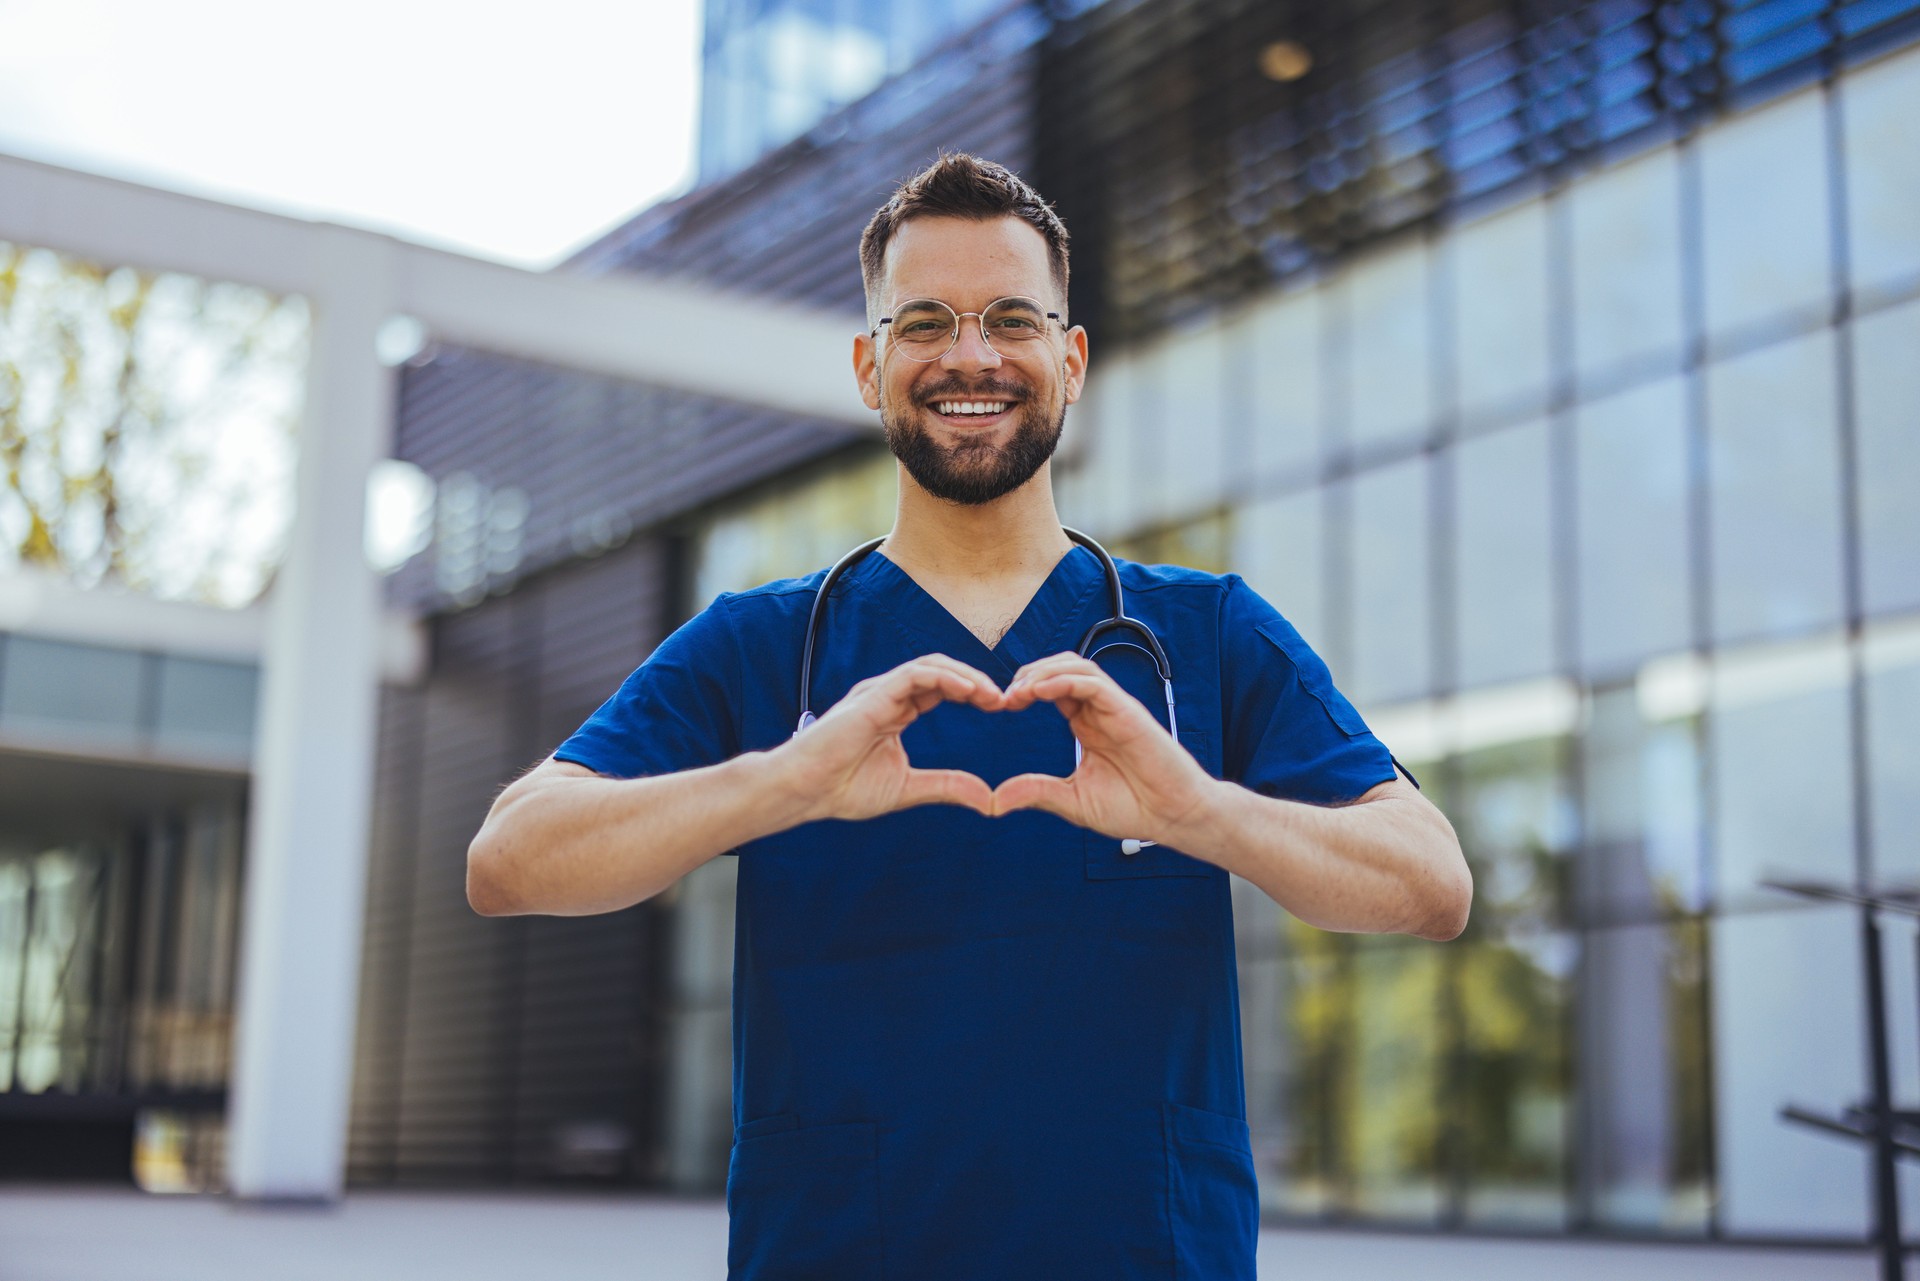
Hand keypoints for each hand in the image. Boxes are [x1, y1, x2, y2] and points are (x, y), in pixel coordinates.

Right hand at [773, 653, 1002, 821]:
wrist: (805, 791)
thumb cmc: (843, 789)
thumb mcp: (908, 789)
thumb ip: (946, 786)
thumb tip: (987, 799)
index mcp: (896, 712)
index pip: (942, 689)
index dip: (973, 693)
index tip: (1000, 708)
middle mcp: (889, 696)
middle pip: (942, 672)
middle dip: (976, 682)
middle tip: (1005, 699)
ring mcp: (880, 692)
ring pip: (932, 666)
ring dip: (966, 676)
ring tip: (992, 695)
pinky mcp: (874, 694)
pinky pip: (916, 674)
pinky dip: (945, 677)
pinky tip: (969, 691)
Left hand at [992, 653, 1216, 842]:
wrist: (1174, 817)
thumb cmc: (1133, 808)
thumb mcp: (1072, 801)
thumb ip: (1037, 792)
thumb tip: (996, 800)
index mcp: (1087, 725)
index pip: (1052, 688)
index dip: (1024, 689)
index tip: (1001, 706)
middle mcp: (1099, 711)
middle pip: (1060, 668)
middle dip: (1028, 674)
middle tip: (1005, 697)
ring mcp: (1114, 708)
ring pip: (1075, 667)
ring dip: (1042, 672)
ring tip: (1018, 691)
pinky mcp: (1127, 712)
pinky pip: (1093, 683)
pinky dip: (1063, 681)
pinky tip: (1039, 692)